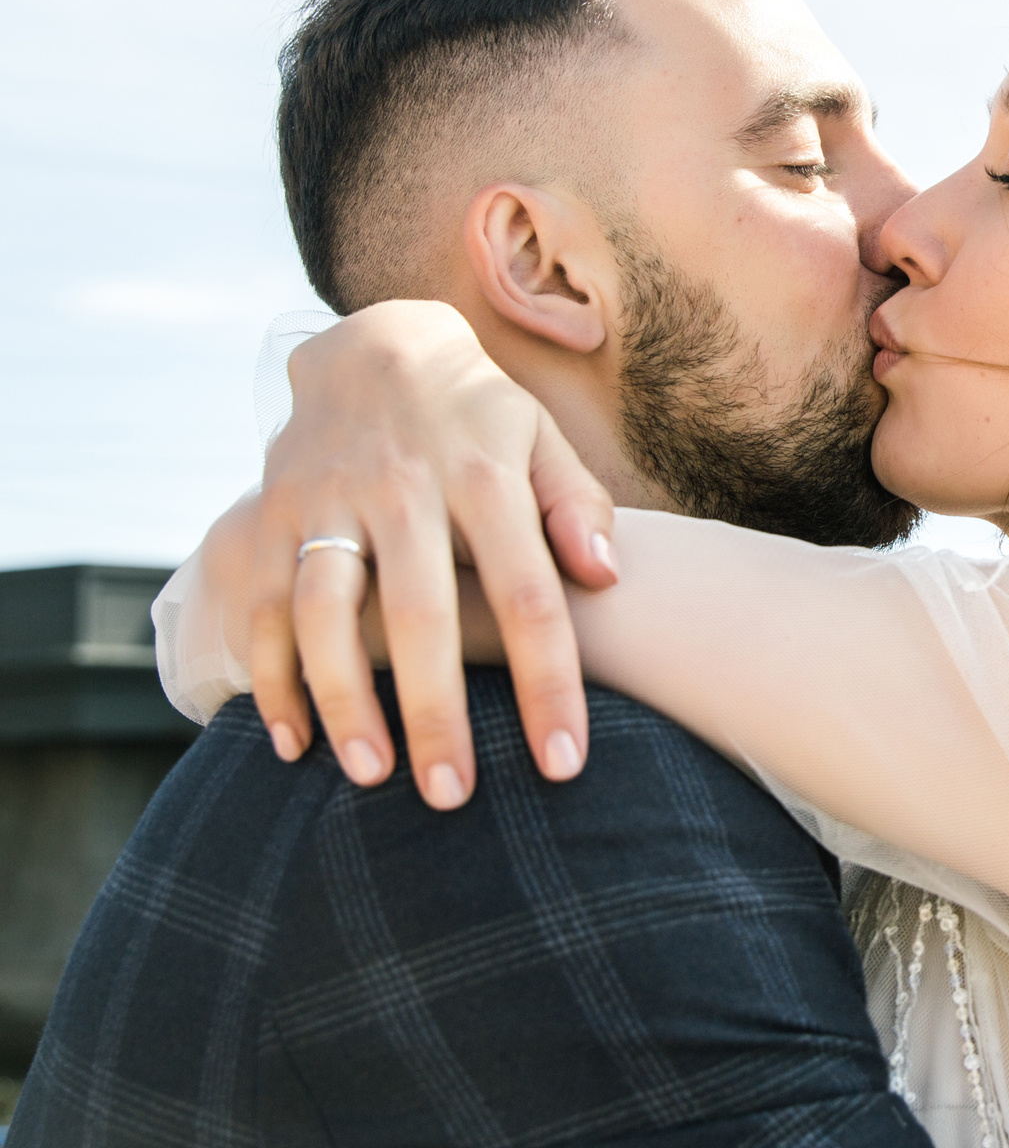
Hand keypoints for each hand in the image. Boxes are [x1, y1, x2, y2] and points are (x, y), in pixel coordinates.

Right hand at [243, 301, 616, 807]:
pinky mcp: (269, 514)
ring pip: (327, 614)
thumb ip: (578, 505)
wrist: (375, 347)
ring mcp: (328, 502)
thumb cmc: (482, 417)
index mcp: (487, 477)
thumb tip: (607, 575)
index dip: (549, 683)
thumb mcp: (543, 440)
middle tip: (453, 800)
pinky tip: (294, 746)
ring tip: (369, 779)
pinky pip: (261, 606)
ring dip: (344, 701)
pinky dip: (272, 679)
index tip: (564, 765)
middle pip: (421, 616)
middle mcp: (403, 490)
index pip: (530, 594)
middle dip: (435, 713)